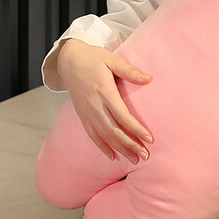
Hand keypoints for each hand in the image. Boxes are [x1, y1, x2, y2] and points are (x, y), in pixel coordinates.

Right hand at [56, 39, 153, 162]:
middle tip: (145, 156)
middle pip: (114, 131)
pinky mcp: (82, 115)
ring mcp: (87, 112)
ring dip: (120, 149)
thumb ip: (130, 71)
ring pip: (104, 136)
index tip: (149, 139)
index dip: (136, 129)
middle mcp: (95, 106)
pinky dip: (102, 147)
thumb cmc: (94, 58)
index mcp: (105, 92)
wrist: (68, 60)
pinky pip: (92, 135)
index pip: (123, 117)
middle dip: (130, 145)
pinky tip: (112, 156)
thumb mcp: (112, 60)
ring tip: (134, 159)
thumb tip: (149, 79)